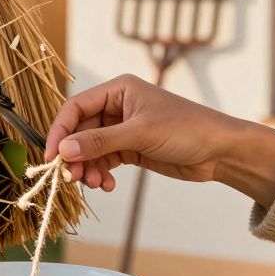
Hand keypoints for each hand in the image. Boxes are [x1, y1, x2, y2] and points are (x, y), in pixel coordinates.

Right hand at [45, 74, 274, 207]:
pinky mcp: (131, 149)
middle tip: (73, 178)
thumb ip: (100, 142)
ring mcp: (123, 129)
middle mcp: (117, 107)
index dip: (60, 131)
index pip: (76, 107)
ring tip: (96, 185)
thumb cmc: (186, 129)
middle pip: (80, 131)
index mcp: (118, 90)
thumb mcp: (140, 134)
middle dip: (75, 155)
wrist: (222, 151)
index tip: (52, 157)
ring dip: (88, 168)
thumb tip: (63, 149)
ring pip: (91, 149)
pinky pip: (105, 160)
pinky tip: (107, 185)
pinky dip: (101, 174)